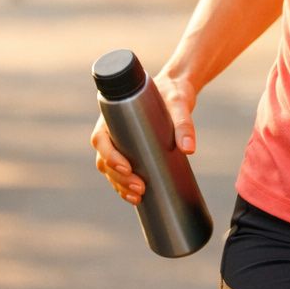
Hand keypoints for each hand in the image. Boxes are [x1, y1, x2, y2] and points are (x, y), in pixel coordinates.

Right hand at [89, 71, 197, 205]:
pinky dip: (125, 187)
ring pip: (111, 170)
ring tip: (139, 196)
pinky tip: (136, 198)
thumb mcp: (179, 104)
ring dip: (120, 186)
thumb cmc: (173, 92)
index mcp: (114, 116)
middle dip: (119, 178)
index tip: (127, 168)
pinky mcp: (132, 151)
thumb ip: (184, 124)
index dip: (109, 156)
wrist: (177, 90)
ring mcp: (121, 143)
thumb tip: (189, 149)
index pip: (101, 140)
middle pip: (105, 160)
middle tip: (141, 188)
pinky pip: (121, 172)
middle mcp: (112, 130)